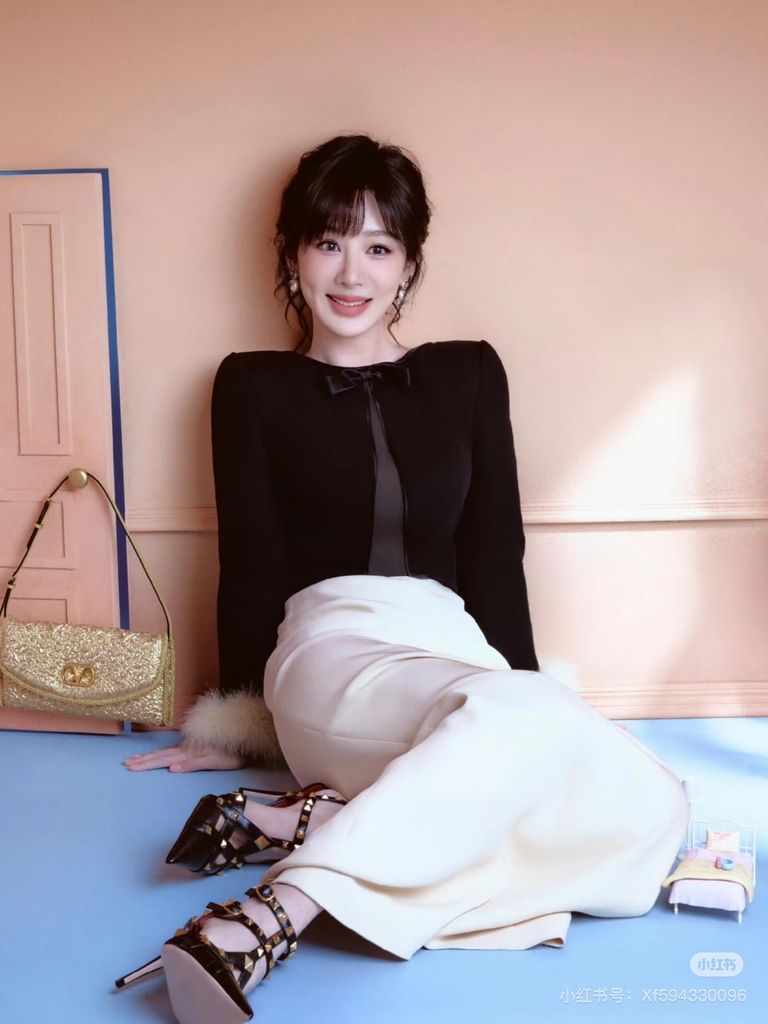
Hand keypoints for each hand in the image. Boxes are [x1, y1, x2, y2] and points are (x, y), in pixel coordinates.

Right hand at [122, 742, 246, 772]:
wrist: (246, 737)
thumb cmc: (232, 753)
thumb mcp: (214, 761)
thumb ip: (192, 764)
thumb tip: (171, 768)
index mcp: (188, 752)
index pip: (163, 759)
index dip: (146, 763)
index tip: (130, 766)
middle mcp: (186, 747)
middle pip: (160, 754)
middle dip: (143, 759)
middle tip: (126, 763)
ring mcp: (189, 744)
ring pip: (164, 750)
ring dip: (149, 755)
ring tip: (135, 759)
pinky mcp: (194, 744)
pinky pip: (172, 748)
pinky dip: (161, 752)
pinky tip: (157, 753)